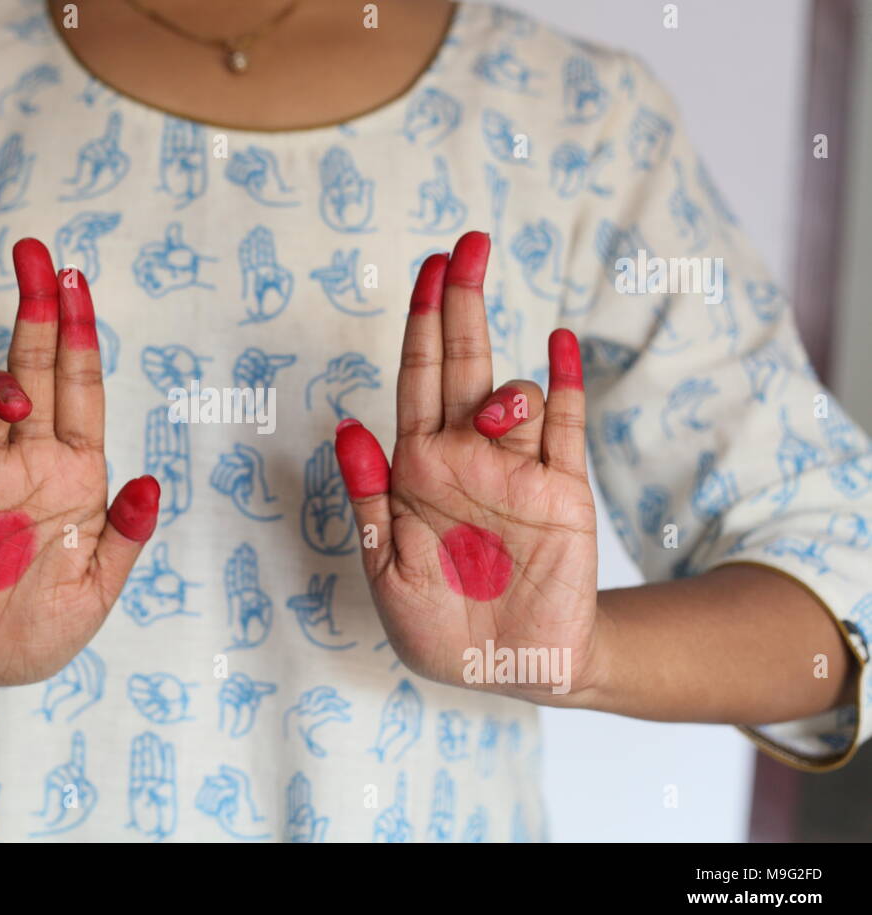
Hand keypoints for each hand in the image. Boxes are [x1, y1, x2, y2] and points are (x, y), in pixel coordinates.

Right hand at [0, 238, 160, 689]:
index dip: (82, 339)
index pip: (83, 393)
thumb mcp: (91, 596)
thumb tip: (152, 483)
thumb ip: (121, 540)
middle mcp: (27, 461)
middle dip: (41, 312)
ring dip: (1, 373)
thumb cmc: (28, 633)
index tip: (79, 283)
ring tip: (13, 395)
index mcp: (75, 480)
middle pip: (38, 369)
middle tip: (38, 254)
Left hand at [333, 231, 599, 703]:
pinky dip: (565, 382)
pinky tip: (558, 342)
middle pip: (463, 362)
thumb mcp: (385, 569)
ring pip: (513, 395)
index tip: (426, 267)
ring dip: (505, 386)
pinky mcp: (562, 493)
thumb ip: (367, 500)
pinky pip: (567, 426)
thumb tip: (347, 427)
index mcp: (415, 467)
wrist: (506, 669)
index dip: (421, 322)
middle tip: (467, 244)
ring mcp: (516, 470)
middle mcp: (465, 455)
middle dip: (462, 301)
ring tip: (496, 415)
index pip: (417, 377)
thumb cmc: (433, 626)